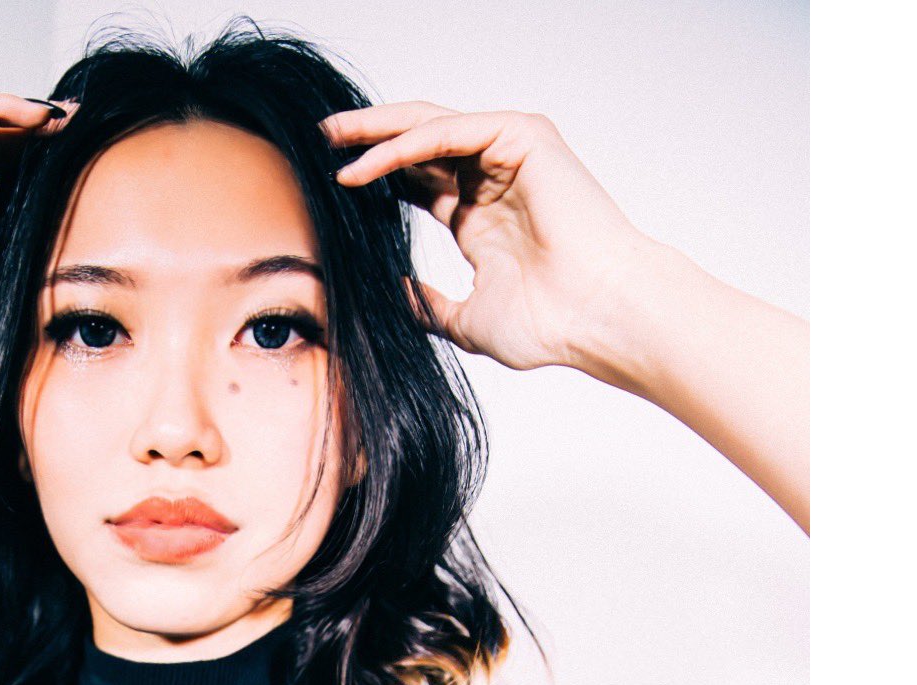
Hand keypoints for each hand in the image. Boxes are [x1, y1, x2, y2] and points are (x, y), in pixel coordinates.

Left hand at [321, 104, 660, 373]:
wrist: (595, 317)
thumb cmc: (548, 325)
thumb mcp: (465, 320)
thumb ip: (427, 306)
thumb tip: (391, 297)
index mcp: (480, 216)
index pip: (417, 182)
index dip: (375, 178)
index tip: (331, 185)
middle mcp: (494, 178)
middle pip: (418, 145)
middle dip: (368, 140)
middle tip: (321, 142)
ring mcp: (510, 154)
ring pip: (430, 127)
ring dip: (379, 133)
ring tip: (333, 141)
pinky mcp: (523, 137)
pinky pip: (450, 132)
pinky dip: (407, 145)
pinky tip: (369, 164)